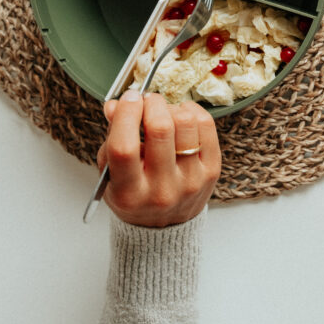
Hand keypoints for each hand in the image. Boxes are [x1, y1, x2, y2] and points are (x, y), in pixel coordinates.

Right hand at [97, 90, 221, 227]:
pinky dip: (192, 111)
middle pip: (160, 130)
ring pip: (186, 124)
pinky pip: (207, 126)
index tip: (128, 98)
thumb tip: (114, 105)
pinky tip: (182, 115)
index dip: (126, 115)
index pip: (124, 147)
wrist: (164, 224)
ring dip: (172, 107)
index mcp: (129, 193)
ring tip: (163, 111)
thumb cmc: (134, 194)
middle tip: (146, 100)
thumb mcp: (111, 174)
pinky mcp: (212, 171)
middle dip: (152, 104)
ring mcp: (191, 181)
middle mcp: (162, 190)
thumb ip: (112, 138)